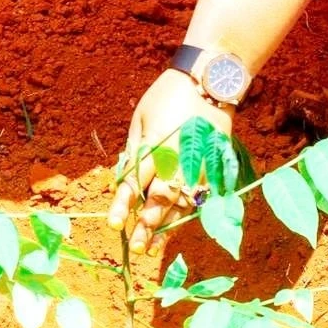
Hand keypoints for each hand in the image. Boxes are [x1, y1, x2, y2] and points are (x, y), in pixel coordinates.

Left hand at [107, 70, 233, 251]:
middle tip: (135, 246)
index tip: (114, 226)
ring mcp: (199, 164)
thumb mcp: (141, 118)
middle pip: (159, 199)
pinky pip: (199, 195)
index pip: (134, 183)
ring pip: (182, 203)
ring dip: (167, 226)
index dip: (123, 206)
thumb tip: (123, 177)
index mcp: (154, 145)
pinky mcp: (214, 165)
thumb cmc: (167, 96)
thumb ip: (134, 149)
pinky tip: (176, 225)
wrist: (209, 81)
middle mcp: (177, 159)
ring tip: (153, 246)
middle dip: (146, 225)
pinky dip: (186, 212)